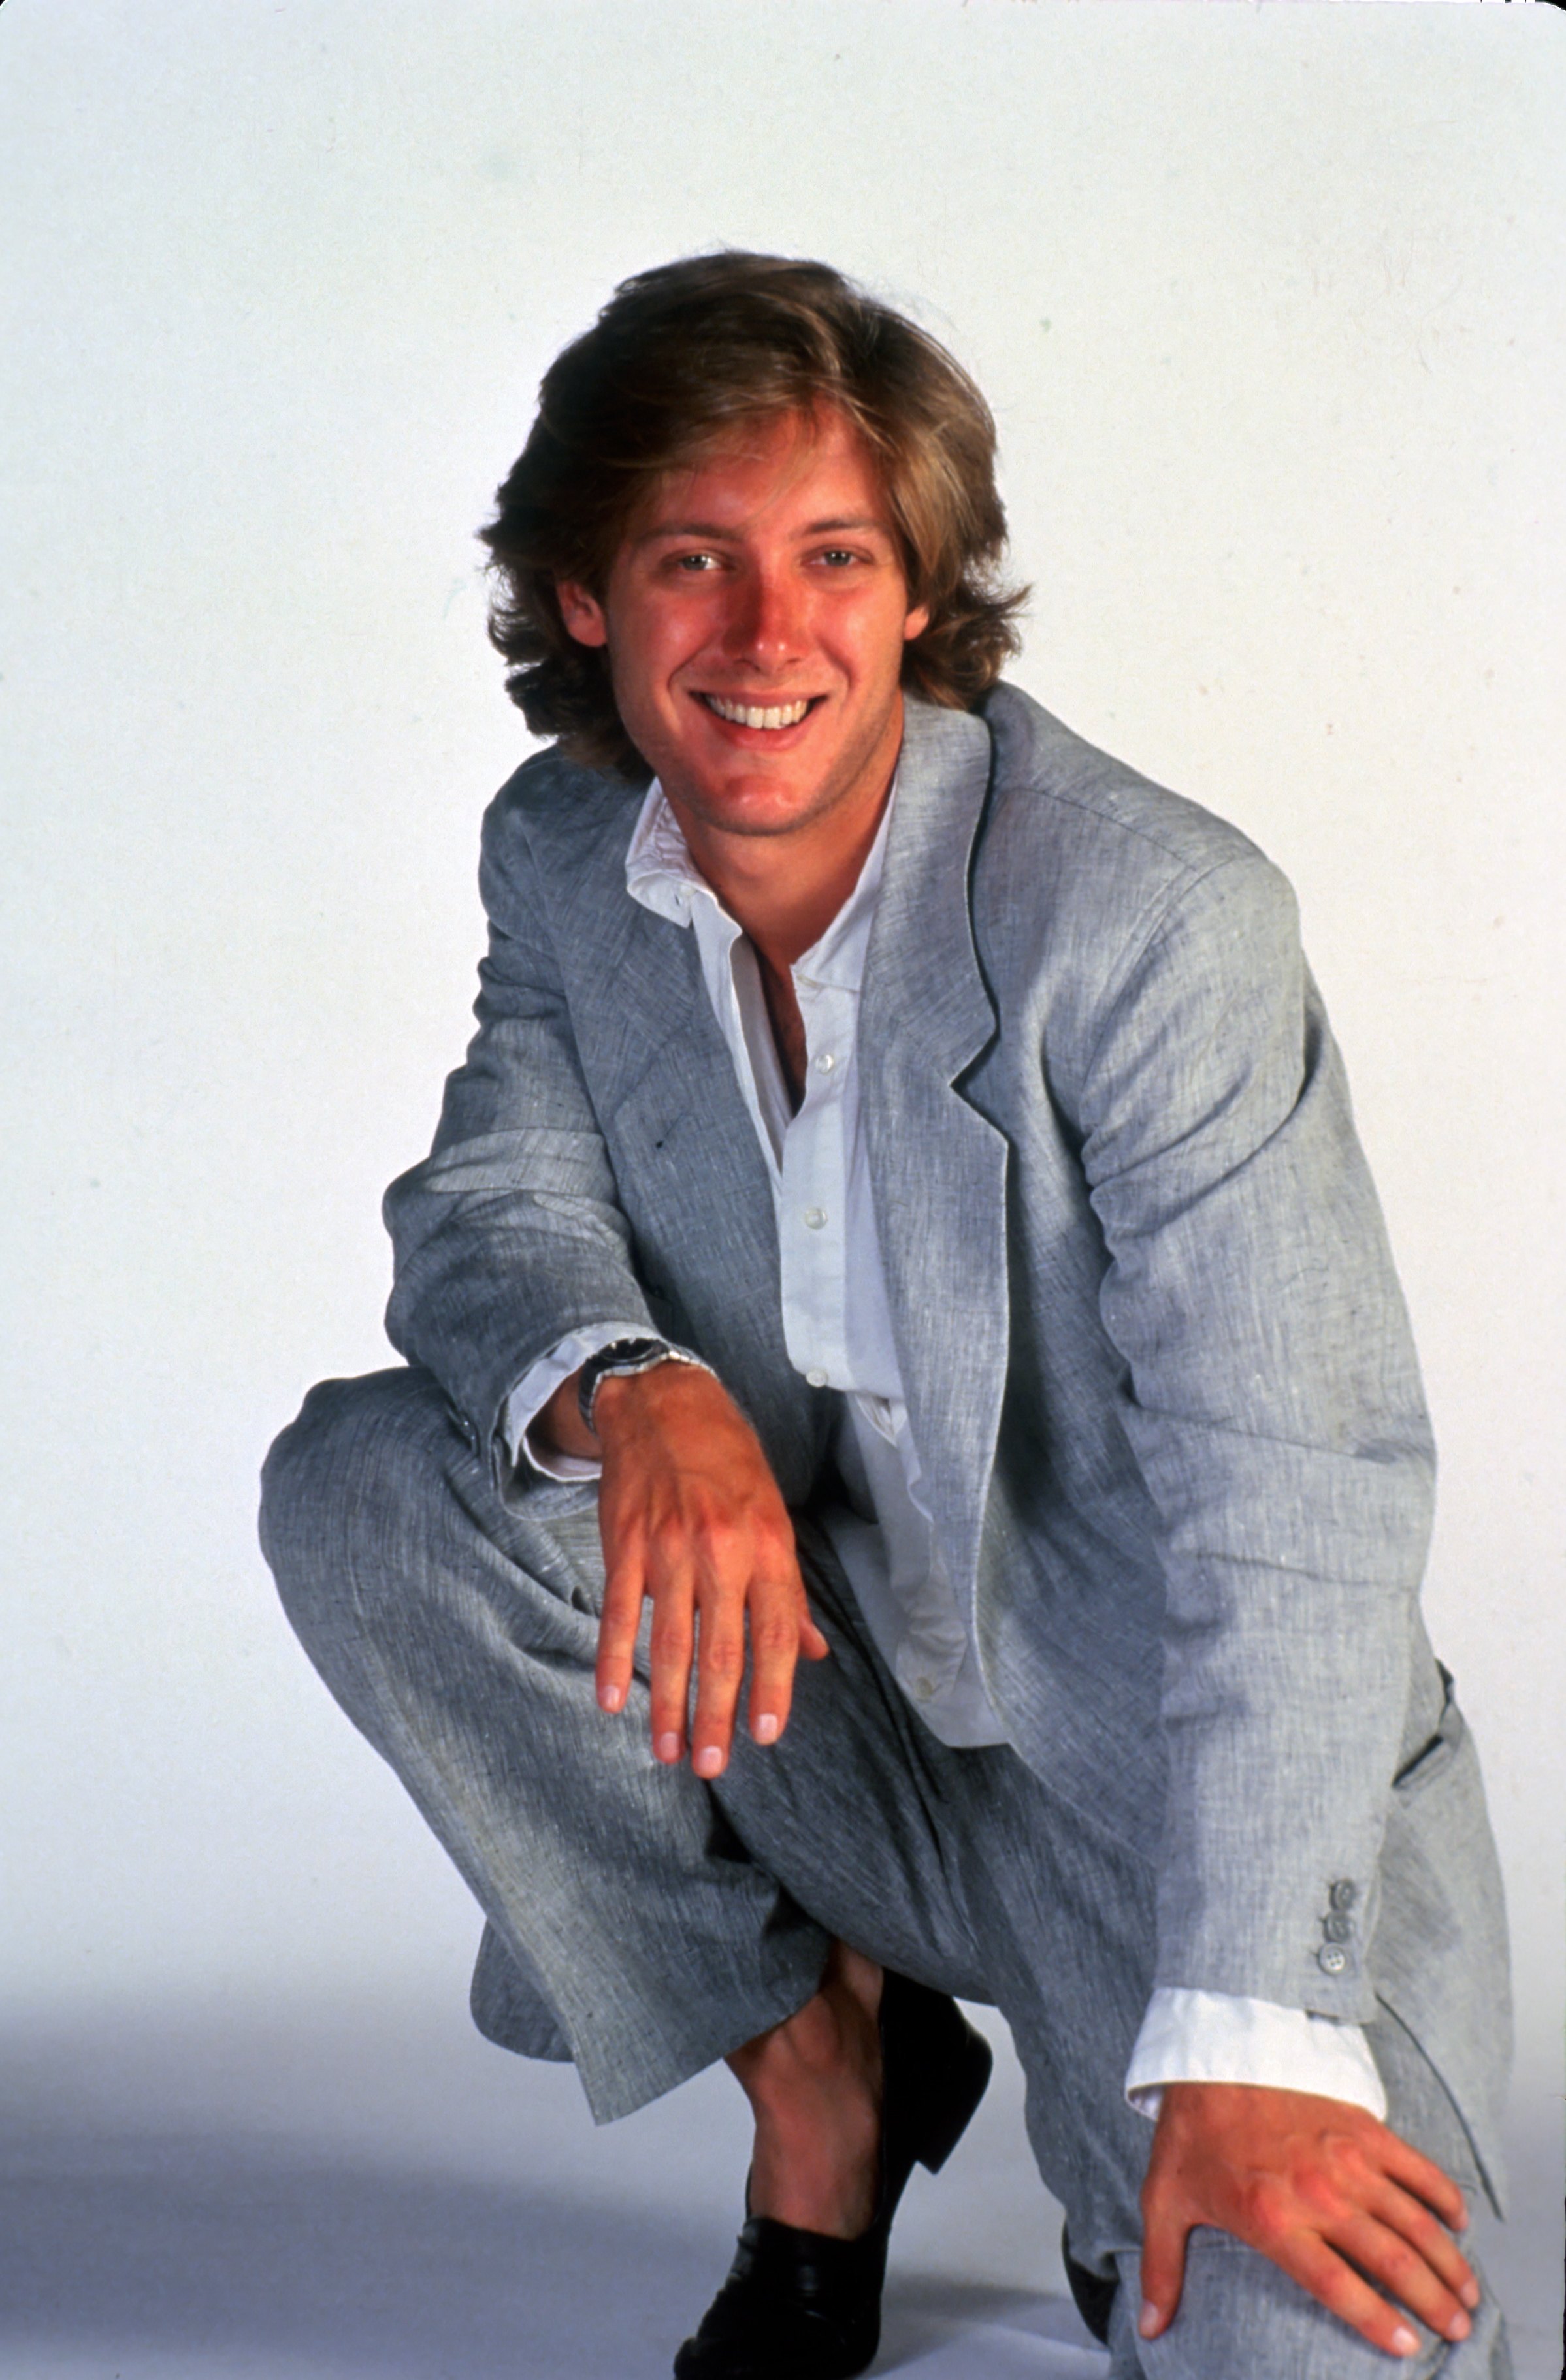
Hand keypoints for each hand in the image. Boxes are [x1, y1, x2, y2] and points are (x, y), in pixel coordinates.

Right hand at [581, 1363, 828, 1775]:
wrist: (663, 1405)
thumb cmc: (727, 1463)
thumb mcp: (774, 1515)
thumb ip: (790, 1590)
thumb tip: (817, 1652)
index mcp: (767, 1544)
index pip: (776, 1631)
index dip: (773, 1687)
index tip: (766, 1734)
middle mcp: (721, 1550)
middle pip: (722, 1649)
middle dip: (718, 1714)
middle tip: (712, 1765)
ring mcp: (668, 1549)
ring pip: (669, 1643)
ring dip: (668, 1703)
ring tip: (668, 1749)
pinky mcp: (624, 1546)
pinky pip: (618, 1614)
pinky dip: (614, 1661)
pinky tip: (612, 1701)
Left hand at [1139, 2083, 1478, 2358]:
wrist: (1211, 2052)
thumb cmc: (1191, 2131)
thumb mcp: (1164, 2200)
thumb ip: (1162, 2268)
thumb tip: (1150, 2327)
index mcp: (1273, 2218)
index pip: (1338, 2285)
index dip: (1376, 2320)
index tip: (1407, 2348)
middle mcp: (1317, 2192)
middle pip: (1392, 2259)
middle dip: (1433, 2301)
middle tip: (1457, 2328)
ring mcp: (1345, 2157)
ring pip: (1413, 2220)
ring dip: (1448, 2260)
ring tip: (1467, 2294)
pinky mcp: (1361, 2125)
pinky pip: (1416, 2166)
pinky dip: (1443, 2196)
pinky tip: (1460, 2222)